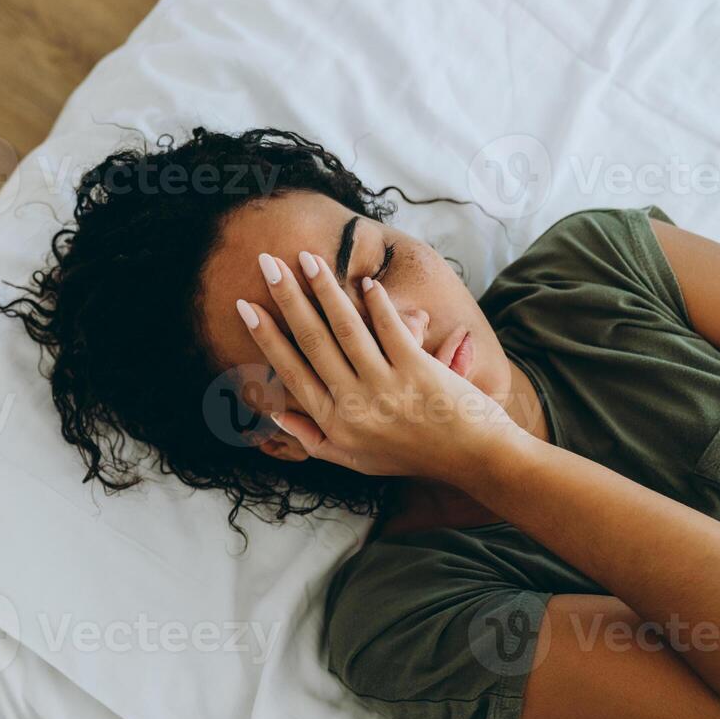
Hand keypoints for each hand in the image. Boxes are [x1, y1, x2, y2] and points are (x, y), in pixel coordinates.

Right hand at [236, 251, 524, 482]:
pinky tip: (364, 282)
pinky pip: (391, 330)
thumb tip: (275, 413)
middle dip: (286, 298)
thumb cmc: (411, 456)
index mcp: (333, 422)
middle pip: (311, 341)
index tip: (246, 306)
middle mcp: (353, 403)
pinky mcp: (418, 370)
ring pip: (346, 329)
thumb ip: (313, 437)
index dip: (266, 336)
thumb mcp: (354, 459)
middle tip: (268, 264)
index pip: (289, 370)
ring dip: (325, 290)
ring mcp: (386, 386)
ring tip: (306, 259)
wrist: (473, 458)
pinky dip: (377, 304)